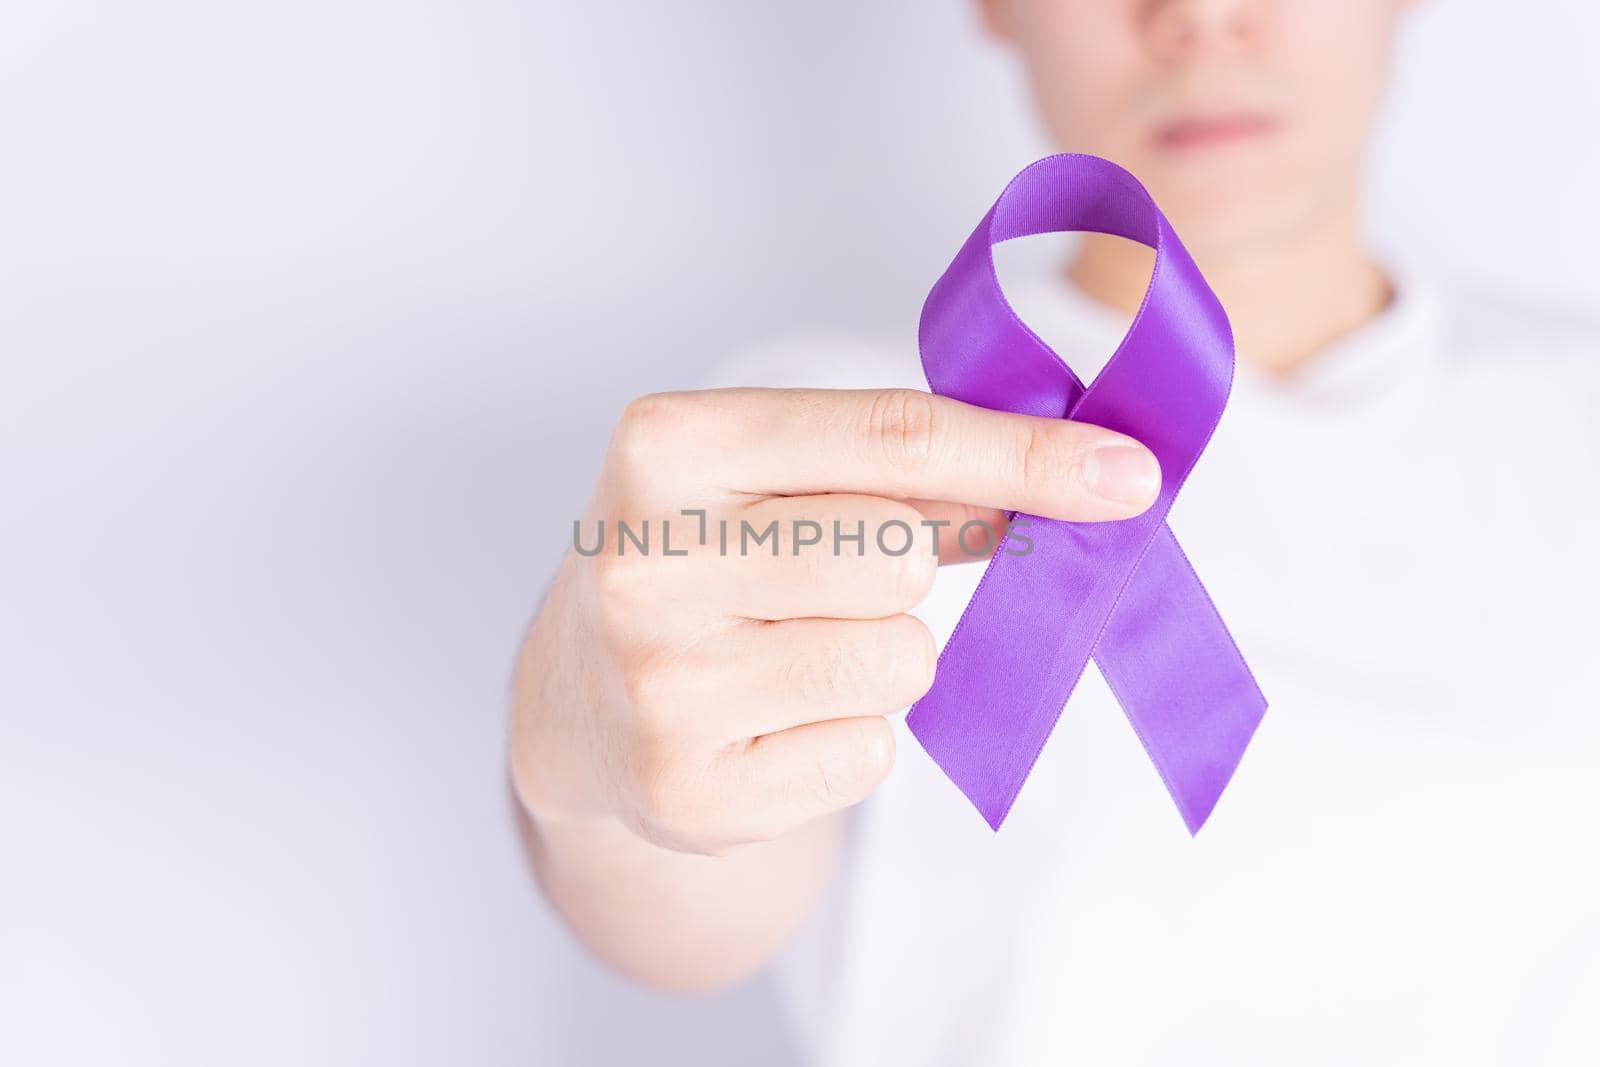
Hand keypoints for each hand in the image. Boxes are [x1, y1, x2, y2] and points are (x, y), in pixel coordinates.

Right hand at [511, 387, 1159, 854]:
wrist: (577, 699)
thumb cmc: (705, 561)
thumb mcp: (770, 477)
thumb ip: (908, 468)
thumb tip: (1093, 479)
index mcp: (667, 447)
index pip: (892, 438)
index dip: (1026, 456)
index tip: (1129, 474)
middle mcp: (647, 562)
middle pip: (900, 555)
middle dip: (904, 571)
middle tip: (829, 581)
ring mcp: (662, 684)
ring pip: (900, 661)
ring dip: (882, 659)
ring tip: (790, 652)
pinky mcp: (690, 790)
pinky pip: (872, 753)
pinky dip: (849, 736)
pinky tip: (772, 719)